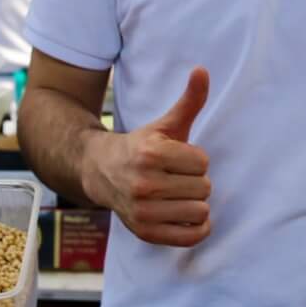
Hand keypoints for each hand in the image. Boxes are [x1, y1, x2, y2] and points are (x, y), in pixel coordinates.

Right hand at [83, 67, 212, 247]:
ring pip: (201, 211)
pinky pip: (192, 236)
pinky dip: (197, 228)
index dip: (195, 159)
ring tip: (177, 195)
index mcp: (151, 153)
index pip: (203, 162)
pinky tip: (187, 215)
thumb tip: (202, 69)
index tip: (179, 158)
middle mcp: (144, 183)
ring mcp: (143, 211)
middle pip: (204, 188)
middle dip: (195, 181)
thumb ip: (189, 100)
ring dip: (195, 203)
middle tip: (176, 178)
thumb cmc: (142, 147)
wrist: (101, 172)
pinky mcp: (145, 232)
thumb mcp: (165, 124)